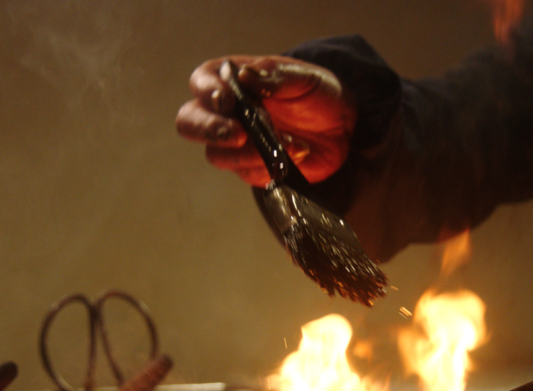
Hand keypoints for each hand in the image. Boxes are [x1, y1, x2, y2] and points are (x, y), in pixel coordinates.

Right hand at [176, 55, 356, 186]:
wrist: (343, 127)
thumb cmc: (316, 93)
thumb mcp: (302, 77)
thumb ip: (273, 75)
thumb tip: (244, 76)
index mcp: (230, 80)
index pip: (201, 82)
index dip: (207, 92)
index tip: (227, 100)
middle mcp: (225, 113)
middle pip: (189, 123)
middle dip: (207, 129)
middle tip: (237, 134)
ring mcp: (235, 144)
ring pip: (217, 155)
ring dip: (249, 152)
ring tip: (286, 141)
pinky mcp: (252, 168)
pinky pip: (247, 174)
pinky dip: (271, 166)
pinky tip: (297, 151)